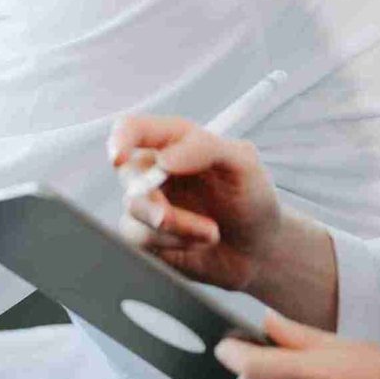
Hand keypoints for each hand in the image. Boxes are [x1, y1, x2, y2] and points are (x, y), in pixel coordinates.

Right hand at [108, 114, 287, 290]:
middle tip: (169, 217)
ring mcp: (148, 204)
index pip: (133, 128)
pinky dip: (172, 244)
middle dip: (152, 199)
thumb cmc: (252, 199)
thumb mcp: (245, 164)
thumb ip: (206, 148)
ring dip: (175, 226)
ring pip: (134, 211)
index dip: (121, 138)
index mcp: (174, 143)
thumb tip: (164, 159)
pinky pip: (138, 240)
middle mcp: (155, 171)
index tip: (120, 156)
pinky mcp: (146, 237)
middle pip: (128, 173)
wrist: (259, 249)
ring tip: (212, 233)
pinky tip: (197, 244)